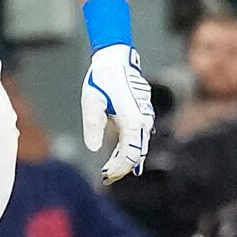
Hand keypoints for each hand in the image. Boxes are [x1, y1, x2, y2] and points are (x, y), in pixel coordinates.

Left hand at [81, 43, 153, 182]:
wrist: (116, 59)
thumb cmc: (102, 79)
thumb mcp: (91, 102)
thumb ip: (93, 126)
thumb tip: (94, 148)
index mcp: (133, 121)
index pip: (130, 155)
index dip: (118, 168)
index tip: (105, 175)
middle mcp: (143, 121)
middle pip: (137, 154)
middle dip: (122, 167)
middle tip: (106, 177)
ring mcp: (145, 117)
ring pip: (139, 146)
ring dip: (125, 159)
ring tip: (109, 169)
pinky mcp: (143, 113)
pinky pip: (139, 137)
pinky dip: (129, 148)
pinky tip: (116, 154)